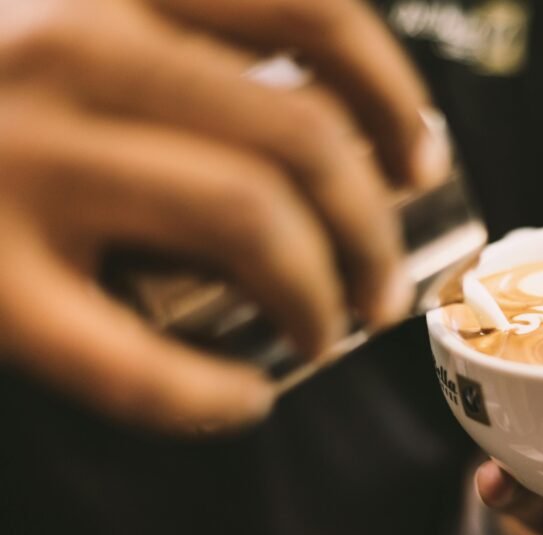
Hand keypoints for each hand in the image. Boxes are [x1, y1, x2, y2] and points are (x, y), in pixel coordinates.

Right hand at [0, 0, 448, 430]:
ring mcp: (13, 160)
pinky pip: (130, 361)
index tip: (419, 158)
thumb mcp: (68, 16)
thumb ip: (170, 37)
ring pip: (248, 223)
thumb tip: (323, 119)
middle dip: (374, 227)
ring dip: (322, 294)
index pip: (311, 8)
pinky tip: (243, 404)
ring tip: (331, 331)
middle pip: (302, 138)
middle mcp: (65, 44)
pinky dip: (209, 396)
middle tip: (385, 282)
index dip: (391, 93)